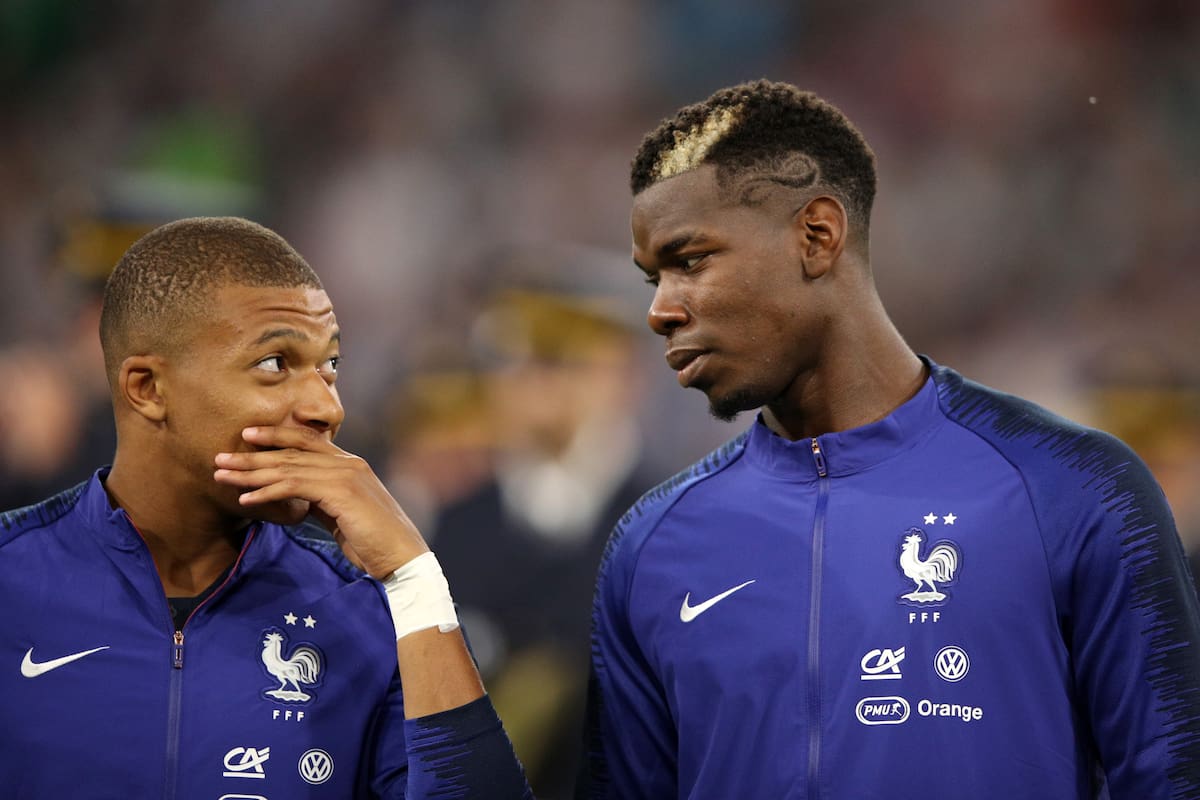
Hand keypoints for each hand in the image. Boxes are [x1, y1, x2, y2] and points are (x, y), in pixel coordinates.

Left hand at [214, 426, 427, 577]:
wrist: (401, 558)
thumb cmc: (374, 543)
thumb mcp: (342, 515)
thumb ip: (321, 500)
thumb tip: (295, 499)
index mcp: (350, 465)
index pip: (308, 441)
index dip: (276, 435)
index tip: (247, 436)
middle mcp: (348, 463)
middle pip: (292, 451)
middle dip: (253, 454)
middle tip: (220, 458)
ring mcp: (345, 475)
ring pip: (288, 467)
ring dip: (251, 472)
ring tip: (222, 475)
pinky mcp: (340, 492)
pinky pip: (294, 486)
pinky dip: (267, 491)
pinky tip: (246, 499)